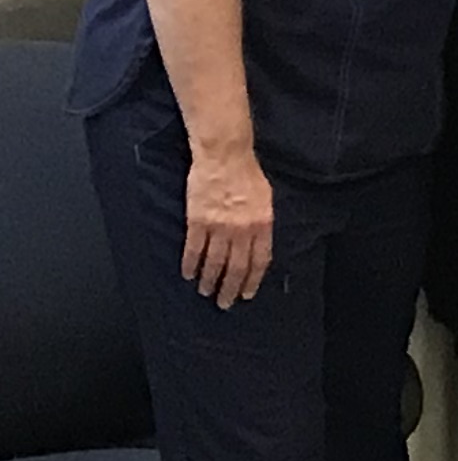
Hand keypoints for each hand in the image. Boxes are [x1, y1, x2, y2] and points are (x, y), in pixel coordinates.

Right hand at [183, 144, 275, 307]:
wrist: (225, 157)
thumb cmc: (247, 175)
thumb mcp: (266, 200)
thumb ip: (262, 225)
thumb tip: (258, 245)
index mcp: (263, 225)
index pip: (259, 261)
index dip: (252, 280)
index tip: (247, 294)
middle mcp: (242, 230)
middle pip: (236, 267)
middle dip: (230, 288)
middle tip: (224, 303)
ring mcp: (219, 227)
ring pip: (214, 262)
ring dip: (209, 280)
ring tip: (205, 292)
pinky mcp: (198, 221)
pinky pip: (193, 249)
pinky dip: (190, 264)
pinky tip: (188, 274)